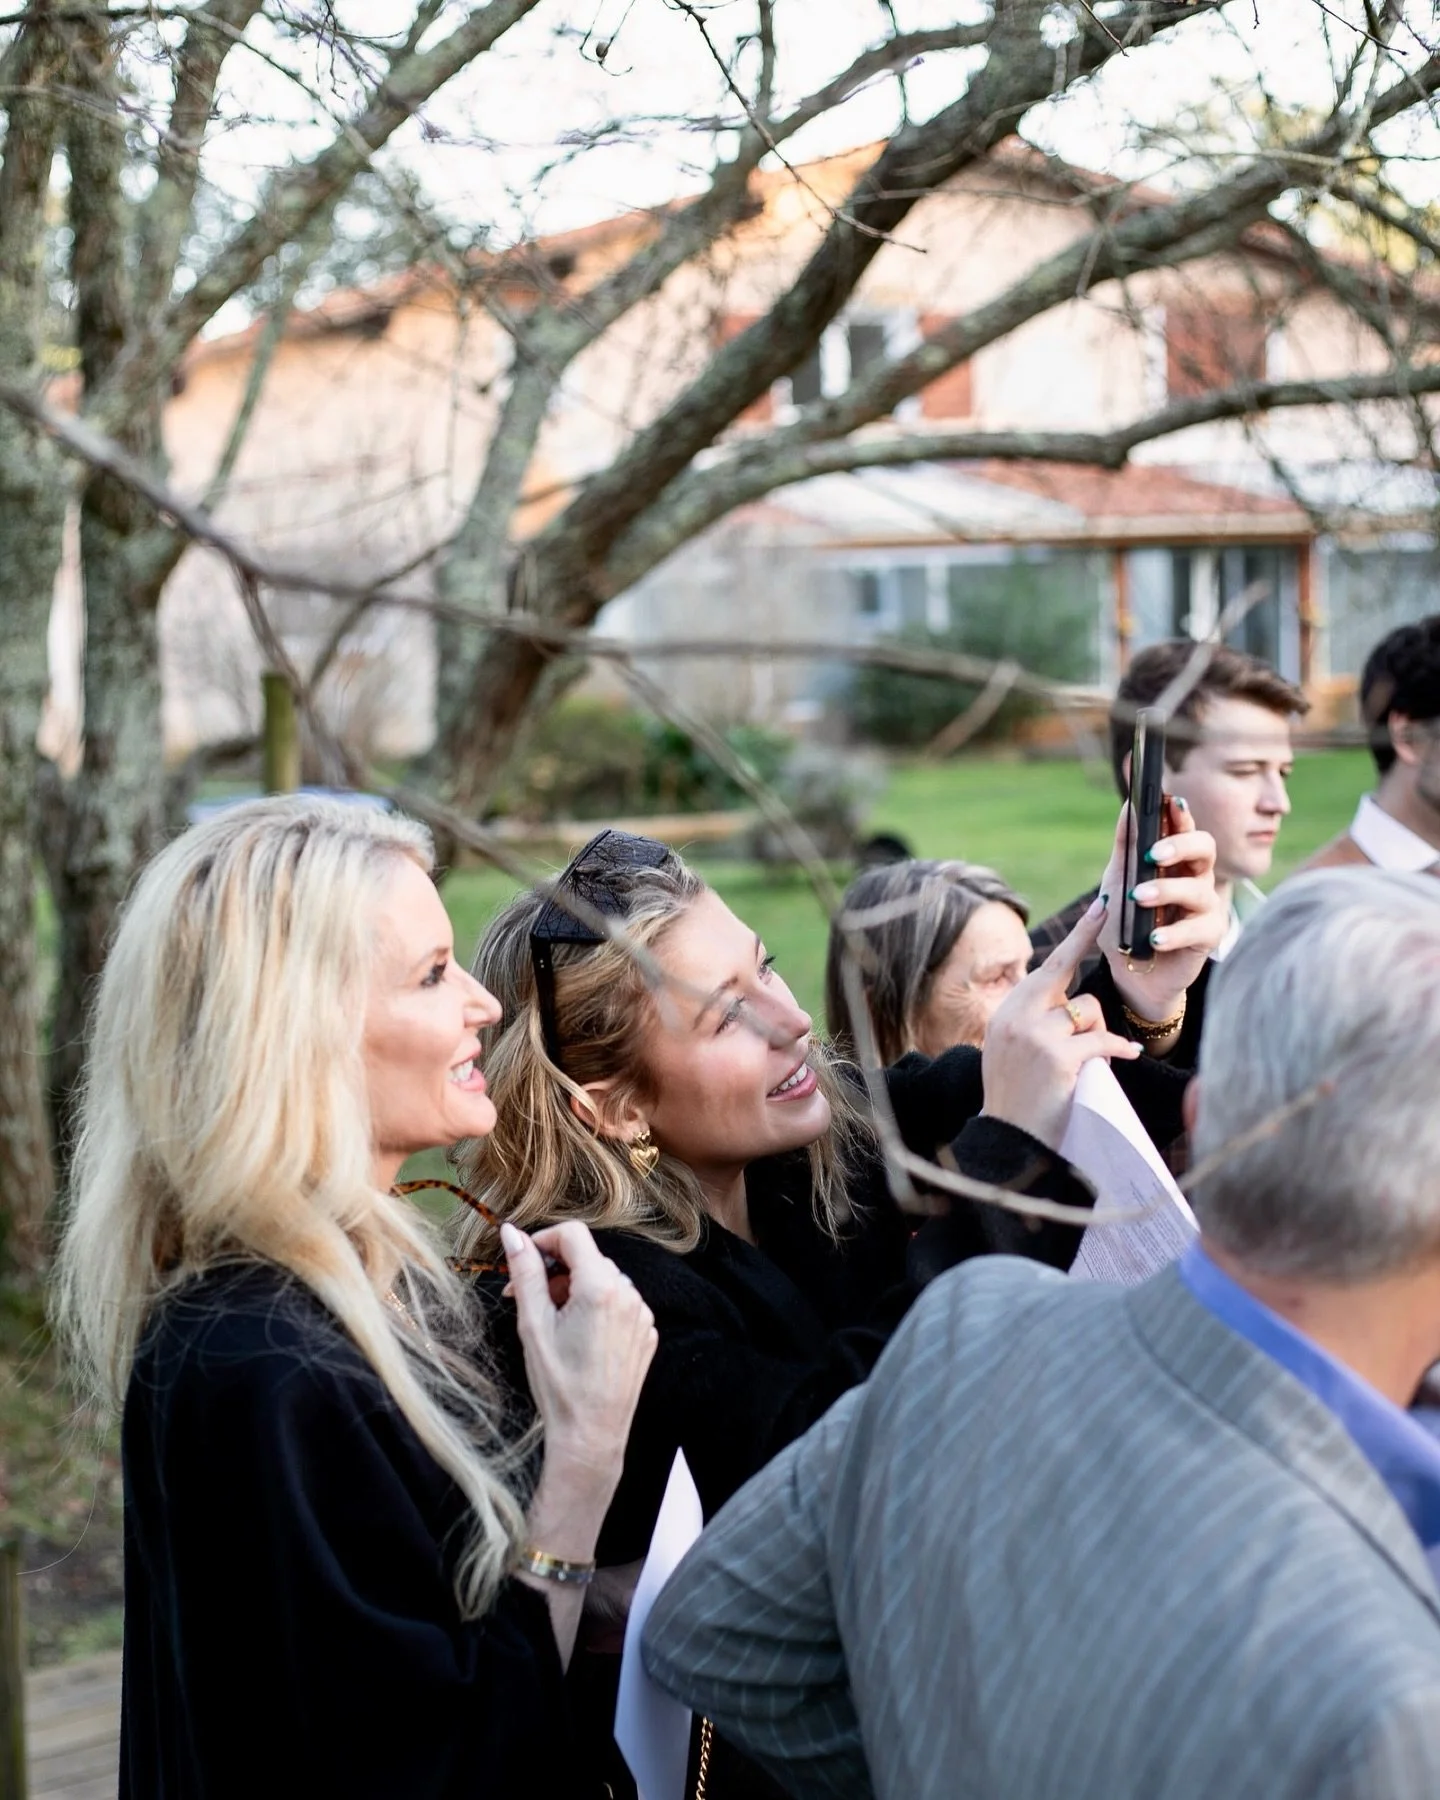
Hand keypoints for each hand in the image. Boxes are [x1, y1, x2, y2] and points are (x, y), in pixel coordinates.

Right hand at [503, 1221, 656, 1493]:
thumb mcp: (534, 1325)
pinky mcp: (647, 1332)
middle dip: (556, 1272)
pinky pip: (619, 1303)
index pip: (573, 1235)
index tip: (523, 1262)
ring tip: (554, 1323)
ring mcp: (642, 1314)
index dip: (544, 1241)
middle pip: (588, 1259)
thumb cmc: (559, 1384)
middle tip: (527, 1299)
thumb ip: (525, 1273)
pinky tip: (579, 1337)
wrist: (591, 1435)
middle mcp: (629, 1294)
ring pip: (603, 1280)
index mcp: (601, 1287)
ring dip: (576, 1290)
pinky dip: (597, 1308)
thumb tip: (511, 1233)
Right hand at [981, 896, 1140, 1149]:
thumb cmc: (1017, 1097)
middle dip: (1086, 957)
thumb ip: (1033, 1020)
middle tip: (1106, 921)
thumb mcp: (1012, 1049)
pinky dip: (1116, 1049)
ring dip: (1097, 1034)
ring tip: (1089, 1061)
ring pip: (1088, 1011)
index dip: (1077, 937)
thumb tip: (1075, 1002)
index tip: (1098, 908)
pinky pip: (1101, 1040)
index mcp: (1009, 1011)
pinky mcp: (1057, 1057)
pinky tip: (1125, 1056)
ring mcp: (1036, 1035)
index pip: (1047, 966)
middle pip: (1065, 977)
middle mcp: (1017, 1016)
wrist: (1009, 1139)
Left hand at [1095, 795, 1225, 1025]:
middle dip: (1181, 846)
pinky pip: (1198, 929)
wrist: (1130, 971)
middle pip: (1205, 849)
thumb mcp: (1119, 879)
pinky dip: (1174, 933)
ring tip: (1139, 897)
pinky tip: (1154, 937)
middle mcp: (1196, 877)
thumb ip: (1126, 846)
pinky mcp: (1209, 936)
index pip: (1185, 828)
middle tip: (1154, 854)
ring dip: (1167, 890)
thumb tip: (1129, 806)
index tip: (1170, 802)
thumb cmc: (1127, 920)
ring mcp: (1206, 906)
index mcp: (1177, 859)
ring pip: (1198, 889)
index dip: (1181, 814)